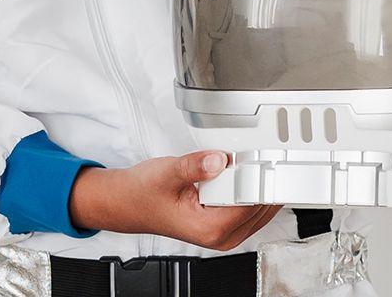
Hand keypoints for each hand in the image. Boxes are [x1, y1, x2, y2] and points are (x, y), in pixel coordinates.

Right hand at [69, 150, 284, 249]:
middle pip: (261, 208)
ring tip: (249, 162)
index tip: (261, 157)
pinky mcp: (224, 225)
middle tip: (257, 155)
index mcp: (210, 229)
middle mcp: (221, 237)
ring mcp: (224, 234)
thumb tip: (219, 160)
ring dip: (259, 186)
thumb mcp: (167, 173)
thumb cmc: (143, 194)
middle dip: (262, 181)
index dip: (258, 178)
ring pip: (260, 210)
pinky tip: (245, 174)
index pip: (251, 204)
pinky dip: (252, 192)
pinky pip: (251, 209)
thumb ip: (194, 166)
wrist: (129, 203)